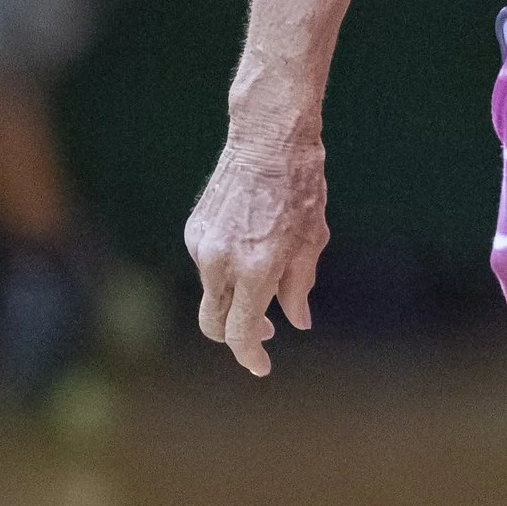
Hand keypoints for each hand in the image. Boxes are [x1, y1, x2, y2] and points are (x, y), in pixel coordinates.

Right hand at [187, 124, 328, 377]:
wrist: (268, 138)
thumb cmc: (299, 187)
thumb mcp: (312, 242)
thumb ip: (299, 288)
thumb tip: (296, 321)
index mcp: (254, 269)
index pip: (241, 332)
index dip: (251, 355)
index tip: (262, 366)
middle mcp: (220, 261)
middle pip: (213, 324)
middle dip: (236, 337)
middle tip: (265, 332)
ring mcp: (201, 244)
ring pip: (210, 295)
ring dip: (234, 300)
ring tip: (268, 275)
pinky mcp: (194, 229)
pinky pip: (207, 267)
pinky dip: (226, 274)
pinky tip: (251, 252)